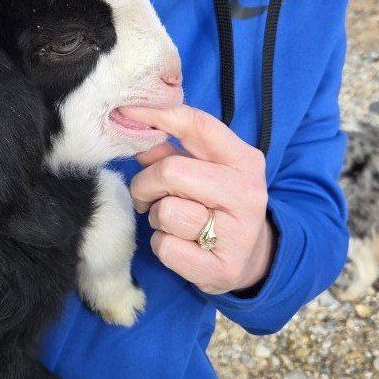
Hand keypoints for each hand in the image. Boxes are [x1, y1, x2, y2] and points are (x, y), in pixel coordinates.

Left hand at [127, 104, 275, 294]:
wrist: (252, 260)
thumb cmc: (218, 207)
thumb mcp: (205, 172)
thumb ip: (171, 150)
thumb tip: (132, 123)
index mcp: (245, 161)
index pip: (197, 125)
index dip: (156, 115)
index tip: (126, 110)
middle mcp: (246, 193)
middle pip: (170, 171)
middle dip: (146, 184)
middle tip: (147, 196)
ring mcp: (238, 234)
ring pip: (165, 212)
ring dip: (156, 218)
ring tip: (173, 223)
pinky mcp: (222, 268)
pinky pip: (166, 247)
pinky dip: (163, 246)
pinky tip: (182, 246)